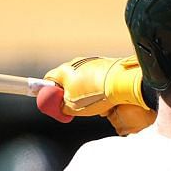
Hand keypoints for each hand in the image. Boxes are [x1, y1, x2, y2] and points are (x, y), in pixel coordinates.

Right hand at [38, 56, 152, 133]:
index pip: (48, 80)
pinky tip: (107, 99)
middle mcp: (76, 63)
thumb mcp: (72, 107)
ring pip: (84, 82)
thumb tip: (61, 107)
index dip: (49, 94)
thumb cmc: (95, 94)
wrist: (122, 83)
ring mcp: (92, 62)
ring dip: (87, 95)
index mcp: (64, 70)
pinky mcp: (106, 65)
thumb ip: (62, 107)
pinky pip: (98, 80)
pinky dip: (100, 90)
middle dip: (71, 96)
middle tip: (76, 108)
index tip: (54, 104)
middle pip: (68, 81)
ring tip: (96, 105)